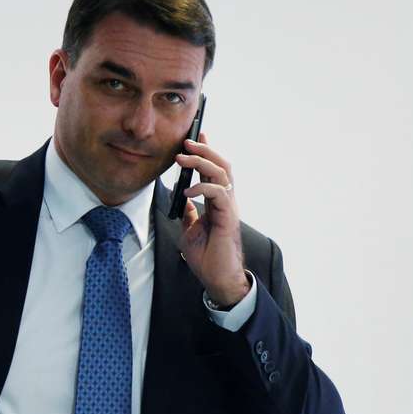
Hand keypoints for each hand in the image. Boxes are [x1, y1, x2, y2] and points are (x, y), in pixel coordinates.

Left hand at [176, 132, 250, 306]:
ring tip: (183, 157)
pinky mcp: (228, 217)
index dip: (206, 151)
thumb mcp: (191, 230)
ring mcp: (229, 208)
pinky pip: (219, 193)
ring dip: (202, 161)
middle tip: (187, 141)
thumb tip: (183, 201)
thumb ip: (190, 213)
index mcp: (218, 202)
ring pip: (222, 173)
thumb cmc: (207, 258)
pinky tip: (188, 190)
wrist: (218, 279)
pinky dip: (202, 187)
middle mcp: (226, 201)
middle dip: (205, 149)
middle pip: (222, 165)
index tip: (196, 134)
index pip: (214, 170)